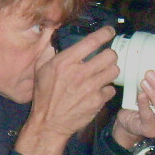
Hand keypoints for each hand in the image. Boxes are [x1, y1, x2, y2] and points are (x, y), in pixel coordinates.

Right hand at [17, 26, 118, 154]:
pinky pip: (111, 89)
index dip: (105, 33)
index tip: (110, 32)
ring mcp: (91, 87)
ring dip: (110, 71)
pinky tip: (98, 91)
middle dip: (109, 55)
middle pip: (110, 55)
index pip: (92, 41)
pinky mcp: (97, 101)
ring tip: (103, 74)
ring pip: (114, 71)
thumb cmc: (44, 96)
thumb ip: (48, 51)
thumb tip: (53, 36)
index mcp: (65, 61)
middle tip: (105, 58)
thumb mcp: (40, 70)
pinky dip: (106, 90)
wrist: (49, 123)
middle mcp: (80, 72)